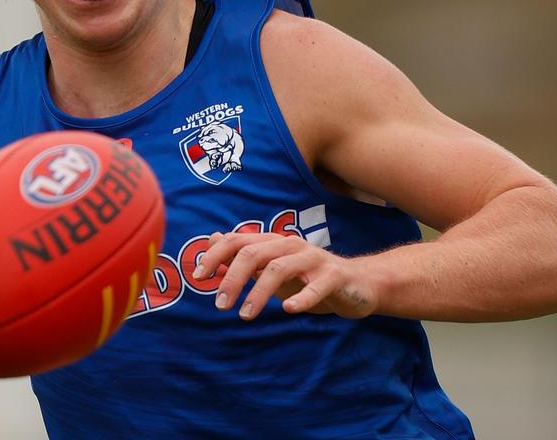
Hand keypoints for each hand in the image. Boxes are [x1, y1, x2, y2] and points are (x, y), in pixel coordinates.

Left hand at [194, 232, 378, 320]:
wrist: (357, 285)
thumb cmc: (308, 278)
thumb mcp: (272, 269)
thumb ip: (243, 258)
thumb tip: (212, 242)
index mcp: (274, 243)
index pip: (238, 241)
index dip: (215, 255)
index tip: (198, 276)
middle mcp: (291, 246)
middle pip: (254, 253)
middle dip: (233, 278)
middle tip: (220, 305)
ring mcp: (314, 259)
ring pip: (280, 268)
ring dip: (258, 292)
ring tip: (245, 315)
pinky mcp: (334, 276)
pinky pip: (317, 285)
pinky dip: (302, 297)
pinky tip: (289, 309)